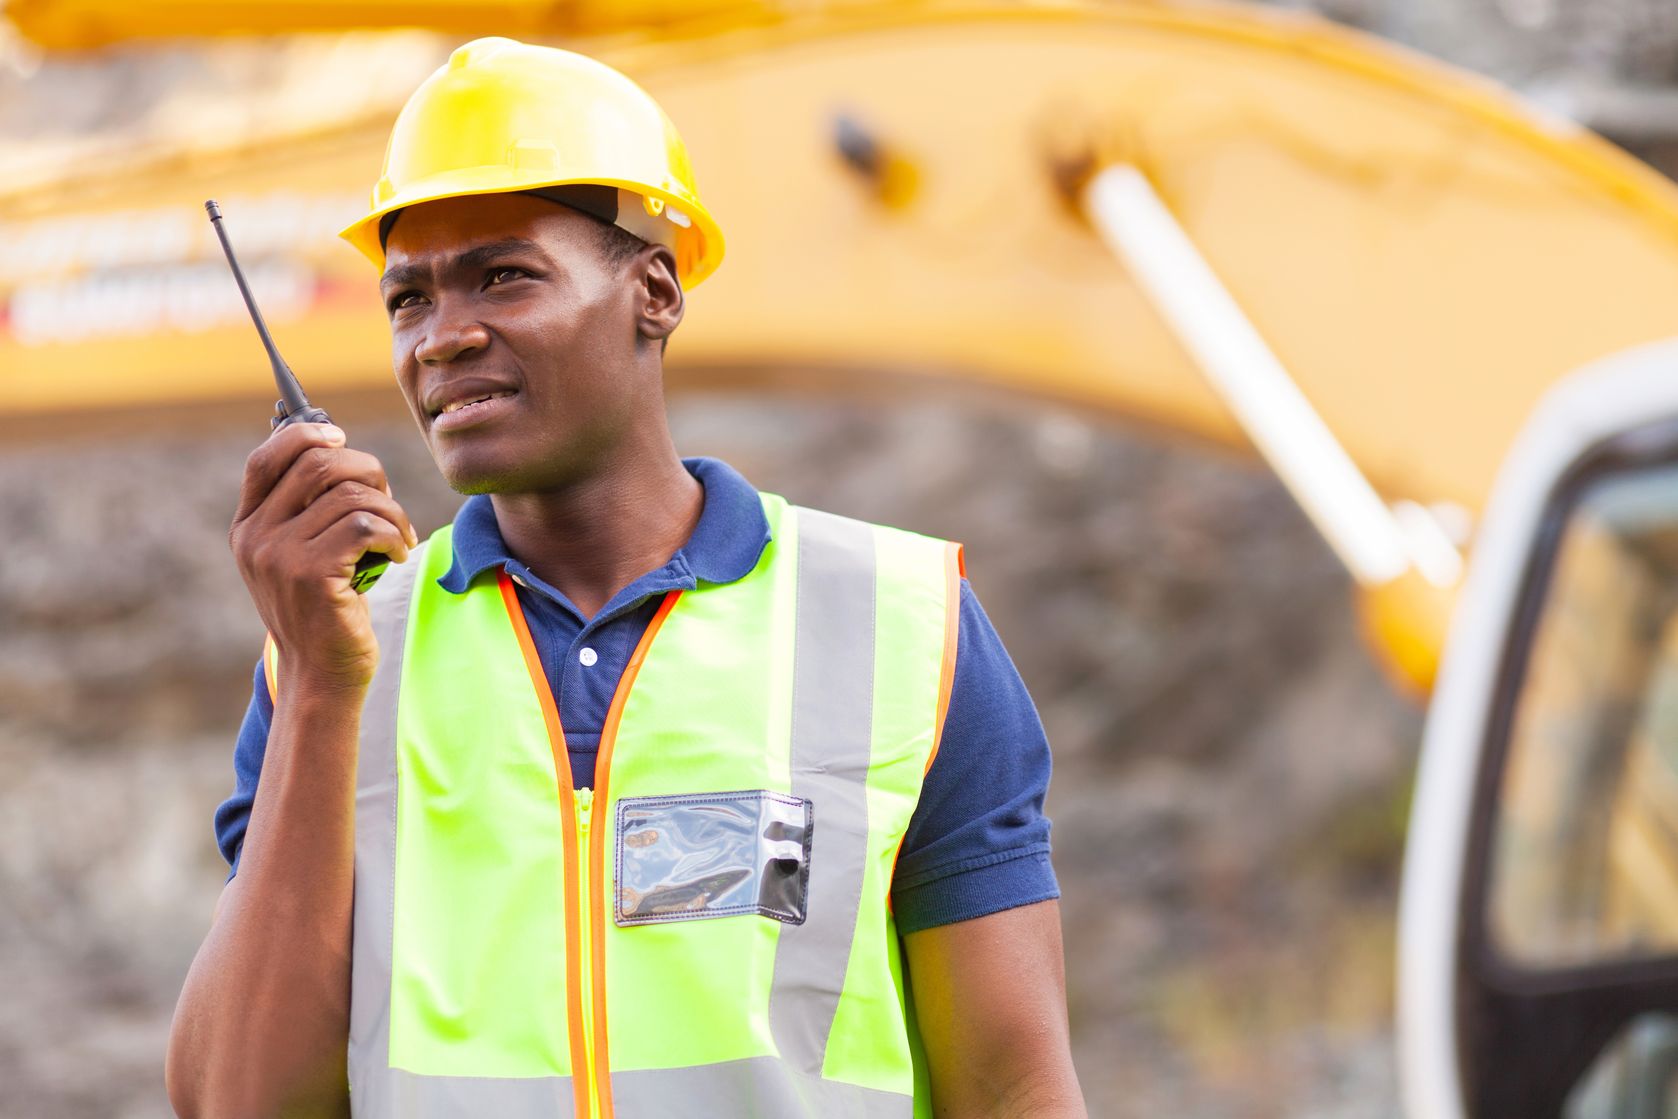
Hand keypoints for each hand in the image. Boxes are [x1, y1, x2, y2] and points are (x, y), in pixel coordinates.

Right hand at [230, 422, 417, 692]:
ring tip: (400, 537)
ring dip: (391, 510)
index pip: (266, 458)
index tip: (340, 437)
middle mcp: (255, 537)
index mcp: (248, 526)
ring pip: (351, 496)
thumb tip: (337, 446)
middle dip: (367, 471)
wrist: (321, 673)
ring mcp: (279, 556)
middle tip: (387, 501)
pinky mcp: (312, 575)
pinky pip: (366, 526)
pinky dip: (395, 534)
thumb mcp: (303, 555)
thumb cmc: (325, 609)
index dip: (306, 435)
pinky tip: (399, 554)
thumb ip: (308, 509)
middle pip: (318, 465)